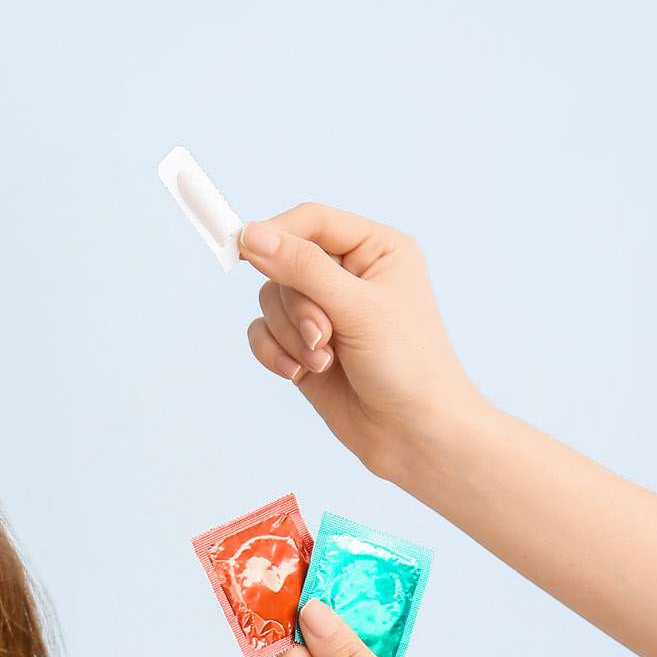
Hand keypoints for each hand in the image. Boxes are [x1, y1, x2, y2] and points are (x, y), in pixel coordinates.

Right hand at [238, 203, 487, 479]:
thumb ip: (301, 268)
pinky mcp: (303, 345)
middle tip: (323, 336)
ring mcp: (325, 311)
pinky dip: (274, 353)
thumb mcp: (356, 307)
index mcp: (376, 249)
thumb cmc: (408, 365)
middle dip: (296, 307)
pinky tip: (300, 373)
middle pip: (283, 264)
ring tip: (322, 360)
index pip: (311, 221)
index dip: (276, 233)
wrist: (415, 434)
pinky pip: (263, 333)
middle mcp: (349, 274)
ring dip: (289, 335)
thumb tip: (250, 235)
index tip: (241, 250)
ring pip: (270, 301)